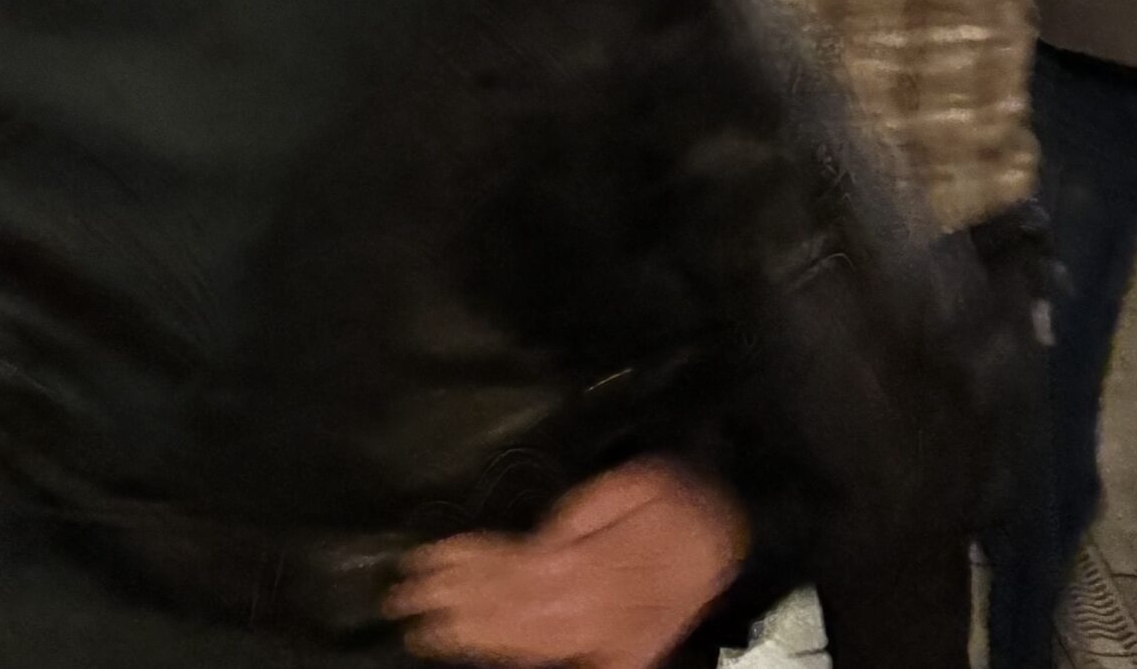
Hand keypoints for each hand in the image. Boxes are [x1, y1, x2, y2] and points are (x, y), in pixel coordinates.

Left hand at [386, 461, 749, 667]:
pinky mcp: (619, 651)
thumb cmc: (679, 501)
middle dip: (453, 605)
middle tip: (403, 602)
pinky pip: (556, 654)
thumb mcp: (632, 485)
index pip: (510, 568)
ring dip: (471, 634)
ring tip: (427, 628)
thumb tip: (542, 540)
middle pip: (507, 608)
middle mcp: (591, 605)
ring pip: (525, 638)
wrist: (733, 536)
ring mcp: (603, 634)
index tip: (419, 566)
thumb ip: (581, 518)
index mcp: (591, 562)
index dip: (462, 568)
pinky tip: (483, 647)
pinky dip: (514, 650)